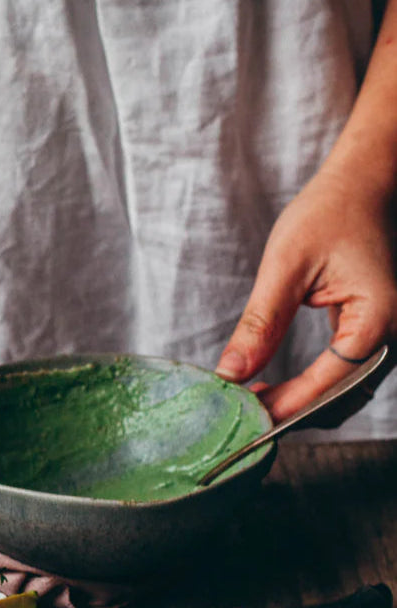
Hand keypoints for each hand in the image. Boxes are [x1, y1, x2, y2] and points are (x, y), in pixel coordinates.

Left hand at [215, 165, 396, 423]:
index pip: (331, 381)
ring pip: (345, 397)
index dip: (286, 405)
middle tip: (239, 419)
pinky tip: (270, 389)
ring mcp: (388, 338)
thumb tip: (229, 375)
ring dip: (300, 408)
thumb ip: (260, 324)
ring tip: (249, 405)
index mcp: (380, 316)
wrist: (362, 186)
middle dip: (292, 414)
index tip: (244, 417)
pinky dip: (309, 392)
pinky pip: (344, 379)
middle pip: (342, 400)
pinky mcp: (374, 337)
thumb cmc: (329, 213)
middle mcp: (394, 334)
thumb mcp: (285, 266)